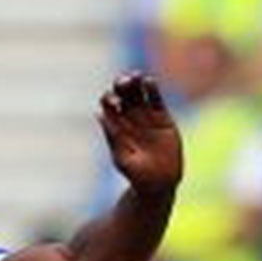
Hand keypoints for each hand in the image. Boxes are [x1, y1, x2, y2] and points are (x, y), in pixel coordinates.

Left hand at [98, 72, 181, 196]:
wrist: (159, 183)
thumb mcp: (122, 157)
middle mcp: (130, 118)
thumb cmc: (136, 175)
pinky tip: (149, 82)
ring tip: (136, 77)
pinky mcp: (162, 117)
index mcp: (116, 126)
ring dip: (136, 82)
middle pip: (123, 94)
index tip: (114, 101)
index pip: (109, 104)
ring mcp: (146, 116)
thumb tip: (100, 114)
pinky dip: (152, 89)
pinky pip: (156, 98)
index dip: (109, 98)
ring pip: (139, 92)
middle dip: (122, 85)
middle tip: (124, 82)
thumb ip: (112, 137)